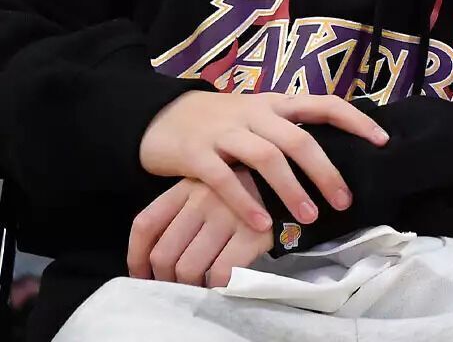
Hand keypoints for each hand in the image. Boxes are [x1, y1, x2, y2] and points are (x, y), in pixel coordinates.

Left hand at [129, 172, 271, 286]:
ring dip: (192, 286)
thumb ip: (186, 209)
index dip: (137, 257)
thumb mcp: (214, 186)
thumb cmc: (251, 190)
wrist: (301, 181)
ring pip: (188, 268)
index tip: (144, 275)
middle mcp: (203, 198)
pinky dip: (217, 286)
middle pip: (164, 253)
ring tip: (202, 286)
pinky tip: (223, 284)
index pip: (146, 225)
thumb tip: (158, 257)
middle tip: (179, 285)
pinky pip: (221, 273)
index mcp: (188, 186)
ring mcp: (228, 215)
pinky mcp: (252, 233)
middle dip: (167, 279)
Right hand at [139, 91, 388, 233]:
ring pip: (266, 157)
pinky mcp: (196, 153)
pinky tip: (260, 224)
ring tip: (309, 217)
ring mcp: (225, 131)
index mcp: (276, 103)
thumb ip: (288, 132)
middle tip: (344, 201)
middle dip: (325, 171)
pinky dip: (245, 201)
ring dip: (291, 189)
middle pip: (299, 139)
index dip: (355, 120)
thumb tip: (333, 157)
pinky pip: (224, 178)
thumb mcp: (259, 117)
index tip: (382, 141)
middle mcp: (255, 113)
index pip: (324, 104)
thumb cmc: (221, 123)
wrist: (160, 116)